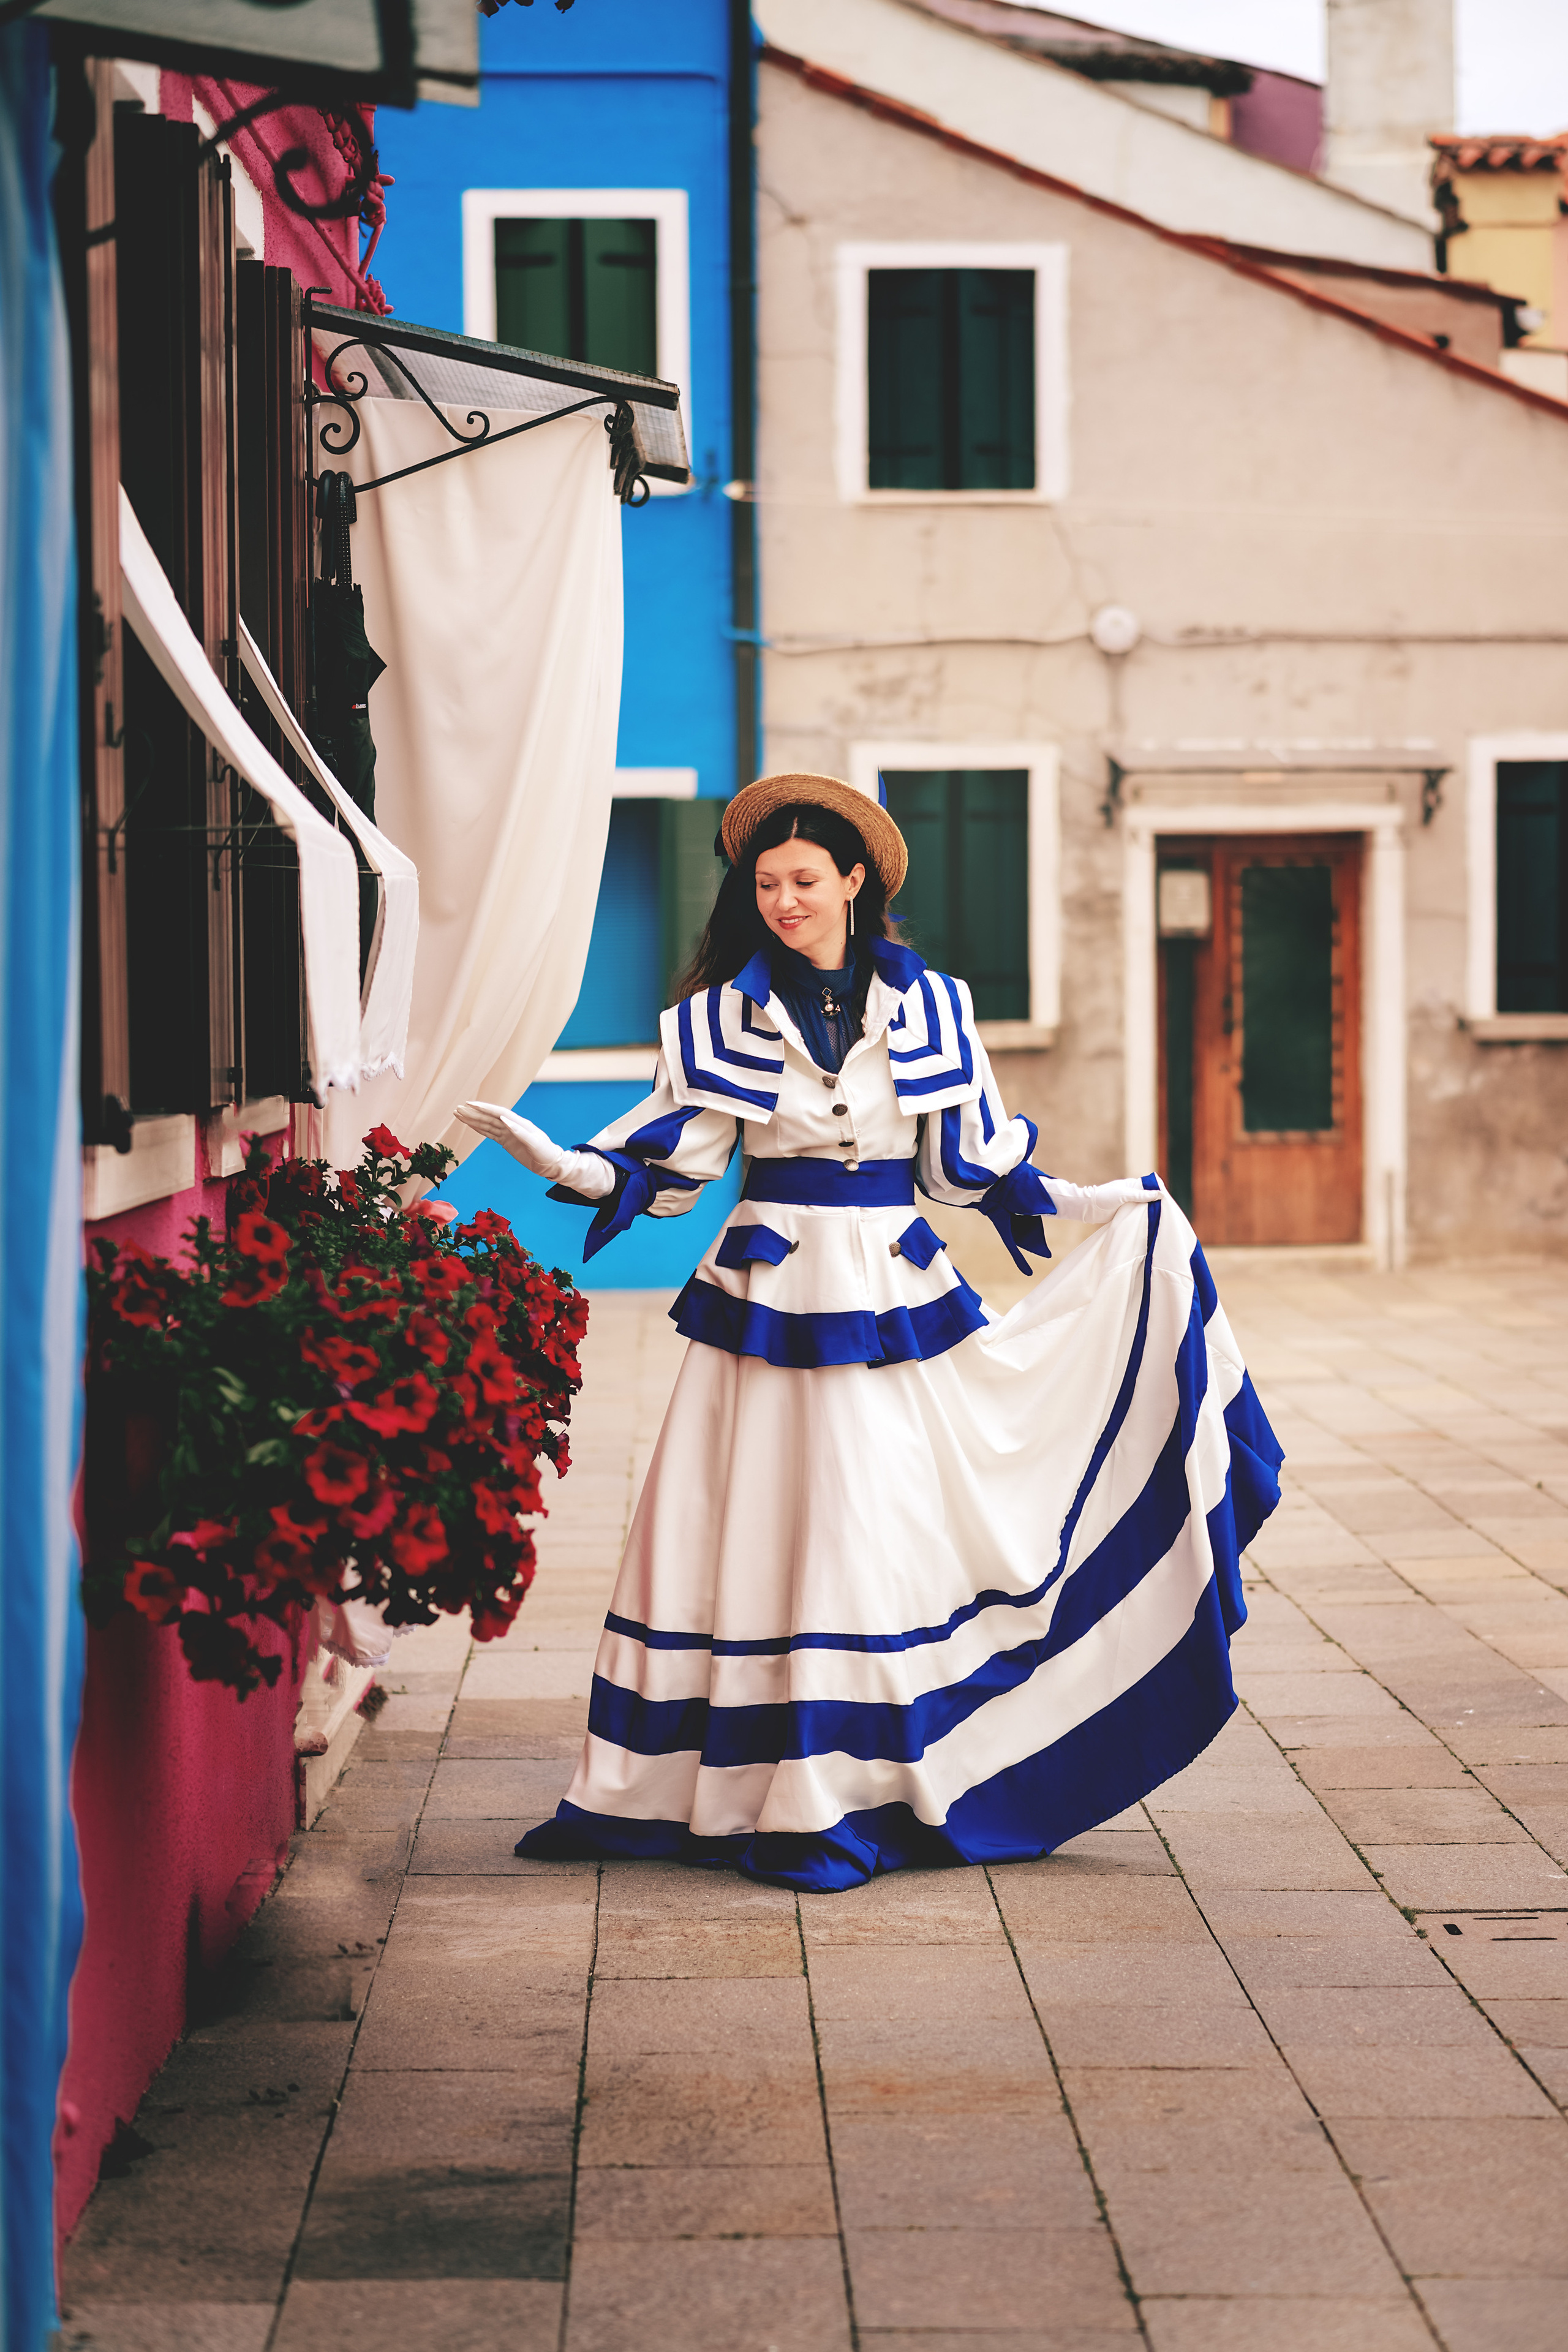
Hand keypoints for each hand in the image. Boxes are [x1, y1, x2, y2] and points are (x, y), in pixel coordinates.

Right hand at [454, 1102, 613, 1198]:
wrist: (551, 1164)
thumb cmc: (546, 1153)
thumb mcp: (535, 1144)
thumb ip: (520, 1132)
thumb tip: (505, 1120)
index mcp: (519, 1123)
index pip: (498, 1113)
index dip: (483, 1108)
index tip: (469, 1104)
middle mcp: (512, 1126)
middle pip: (489, 1117)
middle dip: (473, 1113)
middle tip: (457, 1109)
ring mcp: (508, 1133)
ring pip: (487, 1124)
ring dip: (473, 1119)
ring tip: (459, 1114)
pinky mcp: (506, 1141)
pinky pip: (490, 1133)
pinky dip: (479, 1128)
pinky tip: (471, 1125)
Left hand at [1042, 1175, 1165, 1224]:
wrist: (1088, 1208)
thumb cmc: (1105, 1197)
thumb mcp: (1125, 1195)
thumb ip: (1141, 1195)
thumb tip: (1160, 1194)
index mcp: (1132, 1184)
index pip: (1150, 1185)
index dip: (1159, 1191)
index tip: (1167, 1199)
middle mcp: (1132, 1193)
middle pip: (1148, 1197)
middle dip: (1156, 1203)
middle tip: (1167, 1212)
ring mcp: (1128, 1203)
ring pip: (1143, 1207)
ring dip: (1149, 1212)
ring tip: (1161, 1219)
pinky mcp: (1124, 1213)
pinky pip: (1136, 1215)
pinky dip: (1142, 1218)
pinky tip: (1149, 1223)